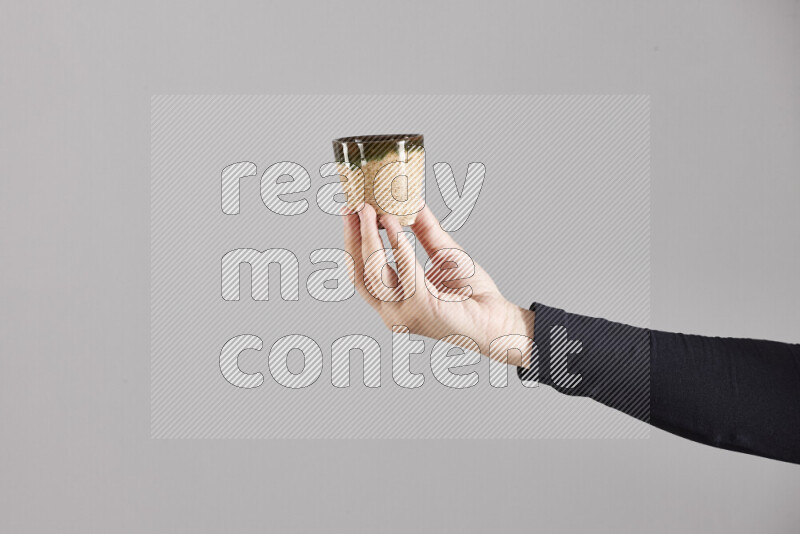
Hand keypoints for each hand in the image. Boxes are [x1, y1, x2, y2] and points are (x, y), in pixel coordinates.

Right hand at [342, 203, 533, 366]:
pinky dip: (397, 245)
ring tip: (373, 210)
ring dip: (371, 238)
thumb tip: (412, 201)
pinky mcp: (421, 308)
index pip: (360, 272)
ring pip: (375, 272)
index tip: (349, 211)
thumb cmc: (473, 294)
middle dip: (354, 237)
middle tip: (355, 206)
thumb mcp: (443, 254)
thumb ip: (425, 230)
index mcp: (391, 303)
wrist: (498, 319)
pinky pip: (404, 270)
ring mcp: (403, 314)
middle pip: (361, 272)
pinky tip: (393, 224)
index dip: (352, 241)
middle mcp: (391, 313)